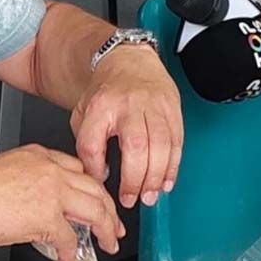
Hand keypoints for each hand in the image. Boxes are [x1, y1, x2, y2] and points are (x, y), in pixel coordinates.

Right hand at [0, 144, 123, 260]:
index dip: (91, 187)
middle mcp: (49, 169)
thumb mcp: (3, 170)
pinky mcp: (48, 216)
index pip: (77, 168)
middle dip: (108, 209)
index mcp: (37, 154)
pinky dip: (71, 255)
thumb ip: (28, 180)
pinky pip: (70, 240)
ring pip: (95, 211)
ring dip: (104, 231)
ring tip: (106, 244)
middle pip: (94, 188)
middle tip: (112, 225)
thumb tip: (36, 204)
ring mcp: (52, 192)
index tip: (95, 198)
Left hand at [71, 45, 182, 209]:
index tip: (99, 181)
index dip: (94, 168)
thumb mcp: (83, 110)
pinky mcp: (173, 111)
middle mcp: (128, 106)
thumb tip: (97, 175)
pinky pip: (177, 143)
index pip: (92, 142)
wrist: (131, 61)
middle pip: (133, 146)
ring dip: (156, 177)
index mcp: (99, 106)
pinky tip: (166, 182)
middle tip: (131, 199)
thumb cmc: (106, 92)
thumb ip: (86, 142)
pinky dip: (173, 167)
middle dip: (134, 178)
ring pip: (160, 146)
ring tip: (150, 196)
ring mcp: (153, 107)